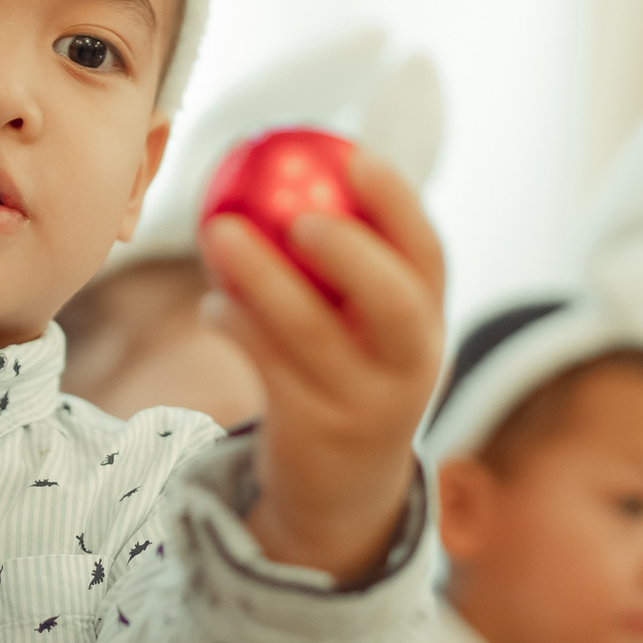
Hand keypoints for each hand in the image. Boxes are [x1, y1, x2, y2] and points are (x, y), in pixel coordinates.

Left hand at [200, 147, 444, 581]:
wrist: (346, 488)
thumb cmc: (349, 370)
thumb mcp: (365, 323)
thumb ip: (344, 257)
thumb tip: (287, 158)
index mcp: (429, 320)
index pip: (428, 254)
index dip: (398, 203)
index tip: (353, 155)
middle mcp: (412, 363)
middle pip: (395, 303)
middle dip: (350, 252)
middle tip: (297, 214)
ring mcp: (367, 403)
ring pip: (314, 337)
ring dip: (262, 281)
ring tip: (217, 232)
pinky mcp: (316, 433)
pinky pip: (269, 368)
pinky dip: (236, 326)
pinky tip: (213, 302)